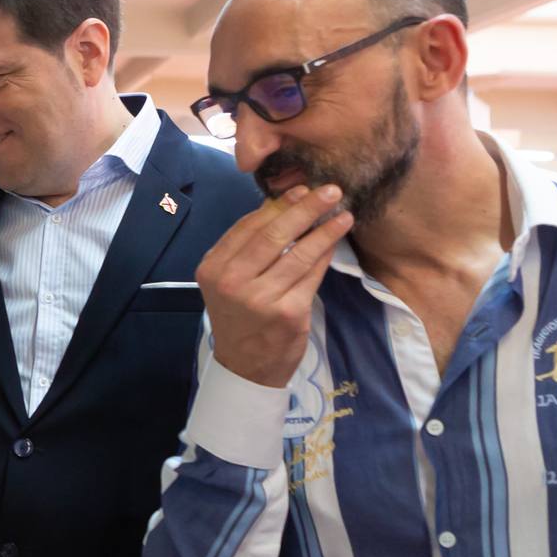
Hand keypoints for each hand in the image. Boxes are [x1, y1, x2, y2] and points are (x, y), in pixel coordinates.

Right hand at [195, 184, 352, 387]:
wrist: (245, 367)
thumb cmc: (239, 317)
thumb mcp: (229, 281)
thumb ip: (247, 248)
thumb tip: (280, 204)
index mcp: (213, 268)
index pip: (248, 227)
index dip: (278, 205)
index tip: (301, 190)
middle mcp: (232, 282)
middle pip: (273, 235)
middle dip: (305, 208)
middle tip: (330, 191)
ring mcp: (260, 299)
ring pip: (298, 253)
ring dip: (324, 230)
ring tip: (344, 214)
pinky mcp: (288, 313)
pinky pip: (312, 275)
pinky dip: (326, 254)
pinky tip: (336, 242)